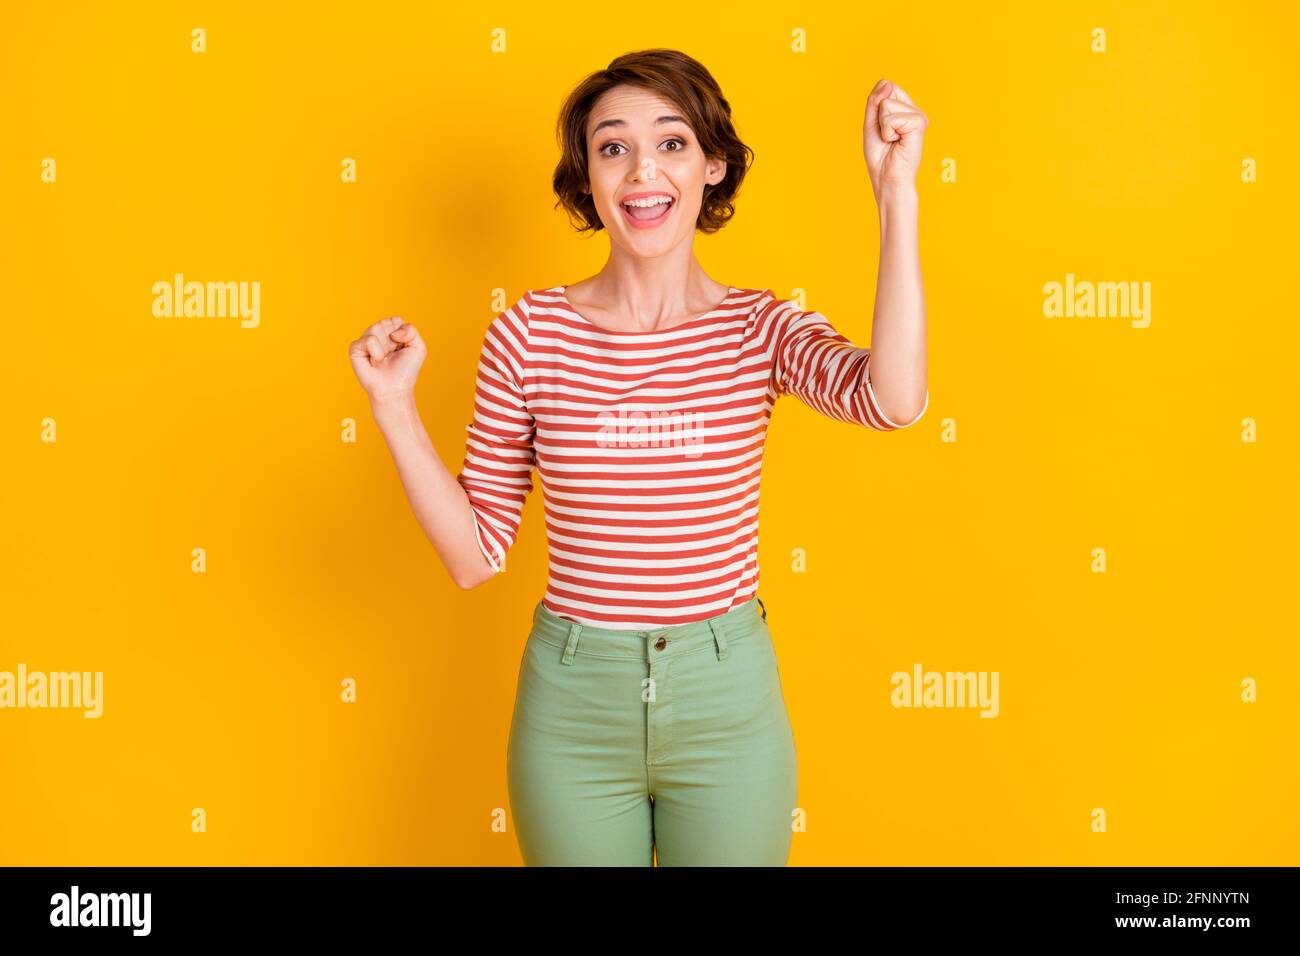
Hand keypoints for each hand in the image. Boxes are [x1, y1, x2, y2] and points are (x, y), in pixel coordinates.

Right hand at [348, 316, 425, 402]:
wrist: (394, 388)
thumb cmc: (405, 370)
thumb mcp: (418, 347)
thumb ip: (411, 330)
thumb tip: (393, 333)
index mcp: (389, 330)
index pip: (395, 320)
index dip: (402, 334)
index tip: (401, 349)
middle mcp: (376, 333)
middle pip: (385, 322)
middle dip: (393, 341)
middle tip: (391, 355)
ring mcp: (364, 340)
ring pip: (376, 328)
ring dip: (385, 347)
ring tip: (383, 359)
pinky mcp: (355, 348)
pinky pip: (369, 340)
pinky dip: (376, 352)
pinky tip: (374, 362)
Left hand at [863, 78, 928, 199]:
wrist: (887, 179)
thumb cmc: (880, 156)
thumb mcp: (871, 123)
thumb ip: (875, 100)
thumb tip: (886, 82)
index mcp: (905, 108)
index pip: (886, 85)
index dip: (876, 106)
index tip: (881, 127)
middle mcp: (914, 110)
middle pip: (888, 90)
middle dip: (879, 115)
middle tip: (887, 134)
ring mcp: (918, 116)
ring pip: (887, 104)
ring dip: (882, 126)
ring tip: (892, 140)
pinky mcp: (919, 123)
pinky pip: (890, 118)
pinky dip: (887, 133)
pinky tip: (897, 142)